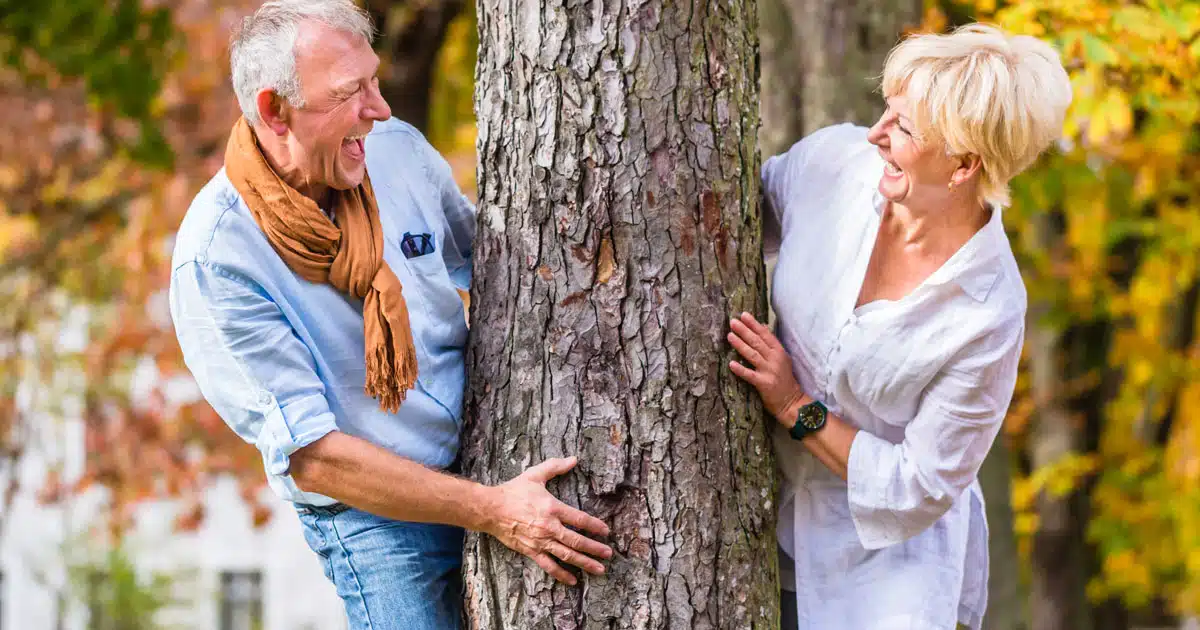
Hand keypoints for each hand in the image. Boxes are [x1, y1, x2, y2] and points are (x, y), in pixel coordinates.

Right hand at [484, 456, 612, 584]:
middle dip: (595, 548)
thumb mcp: (535, 475)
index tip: (606, 531)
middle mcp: (549, 527)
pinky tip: (573, 580)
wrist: (491, 509)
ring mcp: (540, 541)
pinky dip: (562, 574)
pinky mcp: (531, 551)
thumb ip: (555, 466)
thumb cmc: (513, 491)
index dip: (595, 526)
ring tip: (599, 569)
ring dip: (585, 563)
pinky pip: (549, 565)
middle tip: (608, 553)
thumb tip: (574, 459)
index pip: (580, 519)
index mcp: (552, 508)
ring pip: (567, 555)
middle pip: (577, 540)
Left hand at [727, 311, 805, 423]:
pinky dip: (740, 370)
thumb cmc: (785, 380)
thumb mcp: (782, 358)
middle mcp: (775, 359)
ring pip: (752, 355)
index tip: (743, 315)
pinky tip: (731, 364)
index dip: (754, 324)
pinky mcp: (764, 384)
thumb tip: (762, 326)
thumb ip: (772, 344)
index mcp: (779, 352)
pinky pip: (750, 375)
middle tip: (732, 322)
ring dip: (740, 345)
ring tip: (729, 336)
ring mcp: (770, 371)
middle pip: (757, 342)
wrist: (792, 402)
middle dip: (744, 331)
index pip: (765, 334)